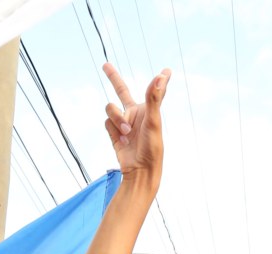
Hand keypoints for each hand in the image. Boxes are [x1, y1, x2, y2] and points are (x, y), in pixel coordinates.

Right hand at [103, 64, 169, 180]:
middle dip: (113, 77)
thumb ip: (154, 98)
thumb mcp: (154, 121)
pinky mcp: (114, 132)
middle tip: (105, 65)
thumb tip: (160, 76)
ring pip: (110, 108)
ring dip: (117, 119)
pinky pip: (107, 122)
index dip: (157, 81)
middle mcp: (135, 113)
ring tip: (127, 133)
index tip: (166, 72)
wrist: (140, 171)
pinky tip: (122, 141)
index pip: (152, 89)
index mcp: (148, 109)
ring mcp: (123, 122)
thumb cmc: (152, 147)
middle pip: (121, 90)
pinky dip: (113, 130)